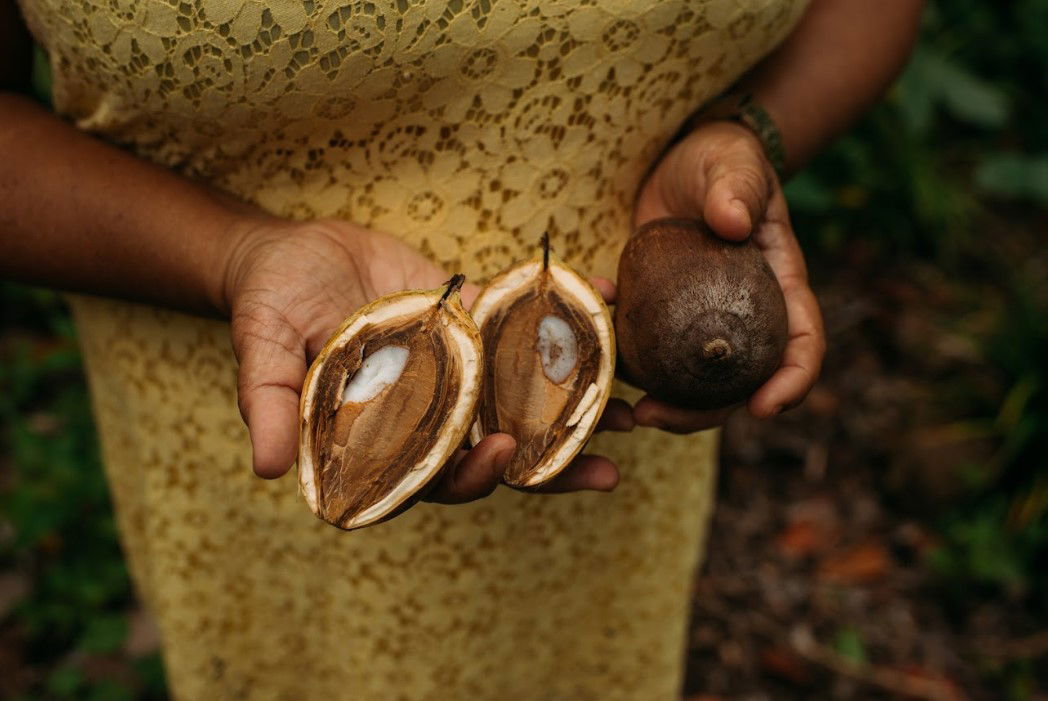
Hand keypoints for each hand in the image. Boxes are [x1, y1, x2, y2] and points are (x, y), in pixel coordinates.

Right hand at [221, 217, 627, 501]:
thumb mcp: (262, 350)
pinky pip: (521, 329)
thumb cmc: (268, 305)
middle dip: (551, 462)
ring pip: (522, 397)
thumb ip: (270, 405)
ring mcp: (458, 368)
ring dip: (576, 405)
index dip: (469, 476)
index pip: (432, 475)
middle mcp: (430, 410)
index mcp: (384, 435)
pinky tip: (610, 306)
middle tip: (607, 463)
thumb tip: (268, 469)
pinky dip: (566, 322)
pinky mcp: (474, 322)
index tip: (501, 456)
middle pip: (495, 448)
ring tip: (633, 409)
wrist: (292, 248)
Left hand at [631, 120, 824, 432]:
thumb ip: (737, 188)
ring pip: (689, 381)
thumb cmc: (721, 161)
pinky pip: (645, 349)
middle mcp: (744, 317)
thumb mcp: (733, 165)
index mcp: (779, 287)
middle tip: (655, 416)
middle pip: (736, 382)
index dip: (791, 381)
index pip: (800, 342)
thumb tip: (732, 222)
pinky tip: (593, 337)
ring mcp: (700, 323)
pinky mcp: (661, 317)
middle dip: (702, 414)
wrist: (681, 163)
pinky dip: (621, 354)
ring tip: (624, 409)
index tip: (765, 407)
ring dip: (659, 403)